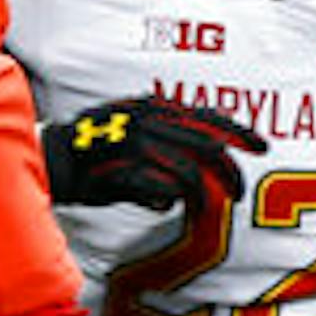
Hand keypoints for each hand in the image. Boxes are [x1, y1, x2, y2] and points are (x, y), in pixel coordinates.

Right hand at [41, 96, 265, 211]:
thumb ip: (162, 147)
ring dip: (204, 193)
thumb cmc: (93, 152)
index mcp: (154, 107)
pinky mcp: (124, 169)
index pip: (208, 115)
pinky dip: (172, 200)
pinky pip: (163, 189)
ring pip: (190, 170)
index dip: (239, 131)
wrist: (52, 158)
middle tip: (240, 192)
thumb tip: (184, 179)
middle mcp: (149, 120)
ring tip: (208, 209)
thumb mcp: (131, 135)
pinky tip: (167, 206)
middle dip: (230, 172)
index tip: (262, 146)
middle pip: (207, 146)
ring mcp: (137, 144)